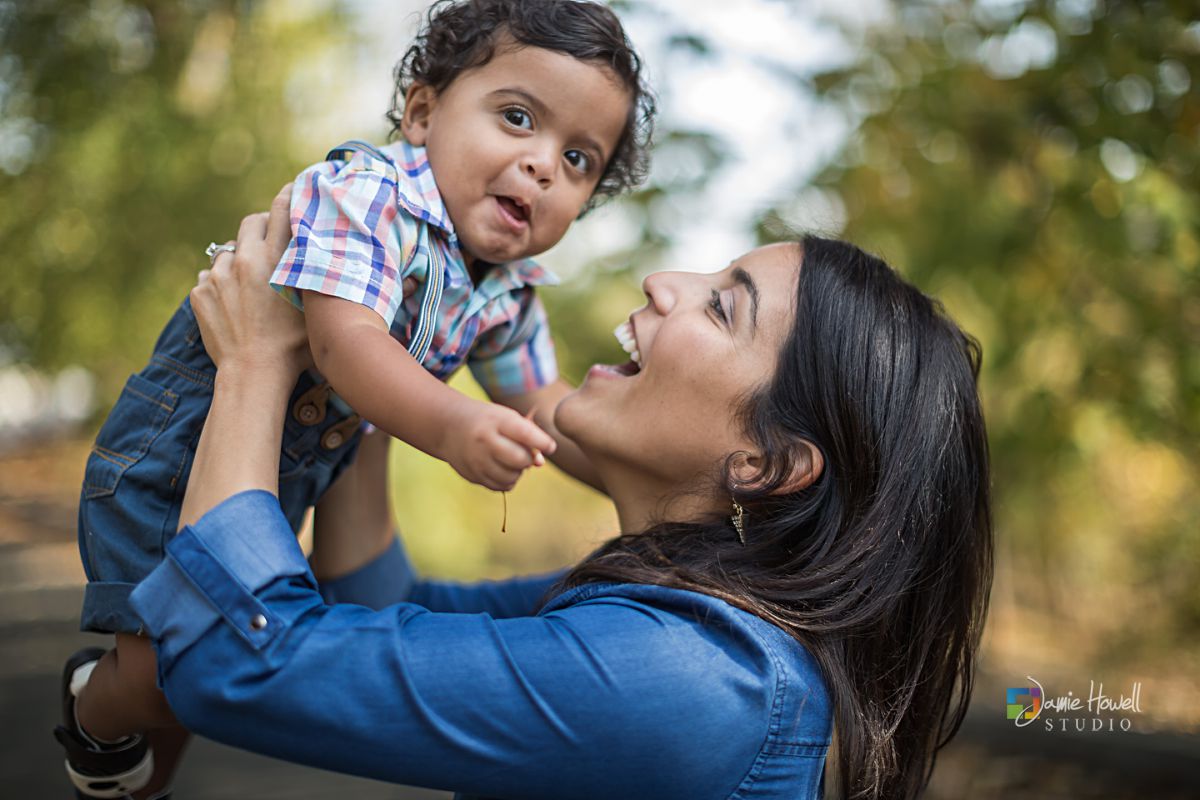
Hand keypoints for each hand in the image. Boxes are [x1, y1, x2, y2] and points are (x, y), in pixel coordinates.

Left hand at [191, 184, 309, 374]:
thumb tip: (322, 253)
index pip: (281, 209)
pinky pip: (210, 277)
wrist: (254, 373)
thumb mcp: (314, 305)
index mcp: (275, 259)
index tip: (295, 190)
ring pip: (229, 251)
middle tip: (273, 242)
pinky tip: (235, 304)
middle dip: (262, 227)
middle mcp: (244, 259)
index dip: (290, 194)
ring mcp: (217, 276)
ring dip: (240, 260)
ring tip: (252, 284)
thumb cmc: (294, 346)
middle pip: (251, 222)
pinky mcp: (200, 293)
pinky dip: (222, 283)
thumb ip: (313, 273)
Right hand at [442, 399, 557, 490]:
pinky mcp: (472, 475)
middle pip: (520, 460)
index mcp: (496, 421)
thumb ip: (529, 437)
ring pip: (512, 477)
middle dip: (528, 459)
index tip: (550, 446)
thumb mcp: (507, 419)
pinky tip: (502, 467)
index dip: (542, 443)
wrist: (450, 427)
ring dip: (518, 471)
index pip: (525, 434)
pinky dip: (507, 480)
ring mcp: (476, 460)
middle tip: (525, 453)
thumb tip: (540, 463)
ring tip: (510, 459)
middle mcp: (484, 441)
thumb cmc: (489, 421)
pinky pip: (501, 486)